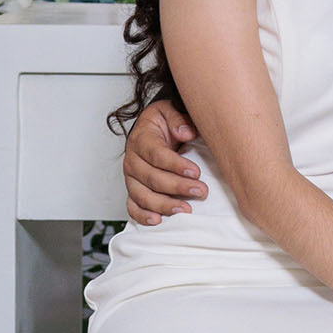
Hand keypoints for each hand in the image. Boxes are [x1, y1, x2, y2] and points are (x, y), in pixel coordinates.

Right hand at [124, 98, 206, 223]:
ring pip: (142, 195)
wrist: (150, 131)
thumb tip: (187, 132)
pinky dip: (142, 216)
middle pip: (152, 178)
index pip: (156, 154)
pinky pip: (132, 207)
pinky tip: (157, 220)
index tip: (196, 172)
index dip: (176, 165)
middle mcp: (132, 160)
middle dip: (177, 186)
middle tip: (200, 191)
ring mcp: (131, 178)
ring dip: (164, 205)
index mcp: (141, 139)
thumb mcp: (169, 111)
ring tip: (185, 210)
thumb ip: (177, 118)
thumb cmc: (162, 123)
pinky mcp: (133, 191)